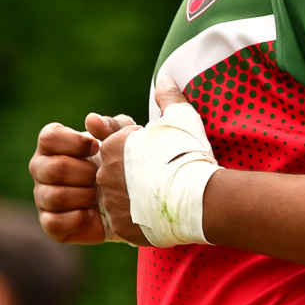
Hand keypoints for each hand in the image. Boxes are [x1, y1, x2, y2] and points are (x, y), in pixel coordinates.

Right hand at [30, 111, 139, 244]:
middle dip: (85, 174)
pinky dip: (77, 219)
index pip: (49, 138)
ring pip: (54, 196)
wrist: (125, 202)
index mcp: (52, 145)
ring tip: (99, 196)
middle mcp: (41, 168)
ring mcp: (42, 196)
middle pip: (53, 168)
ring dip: (84, 196)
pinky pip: (53, 222)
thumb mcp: (121, 140)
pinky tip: (91, 214)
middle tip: (101, 177)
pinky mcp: (49, 222)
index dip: (74, 143)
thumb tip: (92, 120)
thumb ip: (110, 126)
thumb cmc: (117, 163)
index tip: (96, 147)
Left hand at [95, 79, 194, 245]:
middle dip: (133, 173)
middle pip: (115, 172)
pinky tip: (157, 214)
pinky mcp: (119, 227)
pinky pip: (125, 221)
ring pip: (119, 198)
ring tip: (160, 196)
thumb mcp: (181, 118)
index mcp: (113, 146)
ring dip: (134, 197)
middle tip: (160, 175)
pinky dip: (138, 219)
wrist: (199, 197)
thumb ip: (169, 97)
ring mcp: (110, 202)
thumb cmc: (189, 153)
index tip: (157, 154)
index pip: (117, 144)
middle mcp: (104, 173)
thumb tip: (165, 78)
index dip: (139, 149)